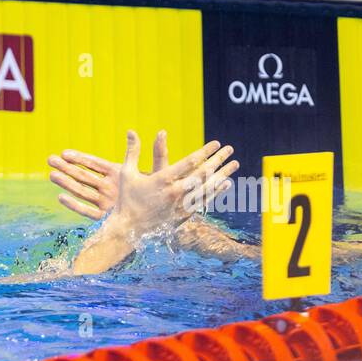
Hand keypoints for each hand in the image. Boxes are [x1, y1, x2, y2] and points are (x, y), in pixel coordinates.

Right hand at [48, 131, 170, 219]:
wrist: (161, 217)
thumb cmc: (163, 194)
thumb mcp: (161, 172)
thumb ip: (158, 153)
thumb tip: (161, 132)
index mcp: (118, 173)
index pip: (94, 164)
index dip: (79, 158)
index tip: (64, 152)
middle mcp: (109, 186)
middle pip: (84, 175)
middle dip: (67, 167)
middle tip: (50, 159)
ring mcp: (106, 201)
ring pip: (82, 190)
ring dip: (66, 183)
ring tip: (51, 175)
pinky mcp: (107, 216)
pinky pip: (87, 210)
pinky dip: (74, 204)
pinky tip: (60, 197)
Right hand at [106, 131, 237, 236]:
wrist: (129, 230)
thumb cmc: (127, 199)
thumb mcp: (127, 173)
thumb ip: (133, 151)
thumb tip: (131, 131)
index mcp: (163, 179)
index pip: (190, 162)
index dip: (205, 151)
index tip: (216, 143)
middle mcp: (175, 192)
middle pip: (203, 173)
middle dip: (218, 160)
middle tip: (230, 149)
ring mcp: (181, 205)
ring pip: (208, 188)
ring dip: (223, 174)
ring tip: (235, 164)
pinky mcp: (184, 215)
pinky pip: (205, 201)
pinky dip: (216, 191)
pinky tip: (225, 183)